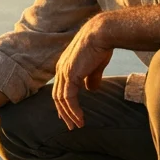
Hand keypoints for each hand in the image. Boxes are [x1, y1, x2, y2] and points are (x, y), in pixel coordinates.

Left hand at [53, 14, 113, 129]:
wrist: (102, 34)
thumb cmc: (101, 45)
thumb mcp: (95, 66)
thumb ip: (91, 78)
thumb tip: (91, 90)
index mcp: (64, 66)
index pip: (59, 89)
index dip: (63, 104)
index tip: (68, 115)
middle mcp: (61, 70)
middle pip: (57, 96)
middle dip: (64, 113)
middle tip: (71, 125)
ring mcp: (64, 72)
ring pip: (61, 100)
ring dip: (69, 114)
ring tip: (77, 125)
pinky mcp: (70, 75)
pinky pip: (69, 98)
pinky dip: (73, 110)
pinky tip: (80, 119)